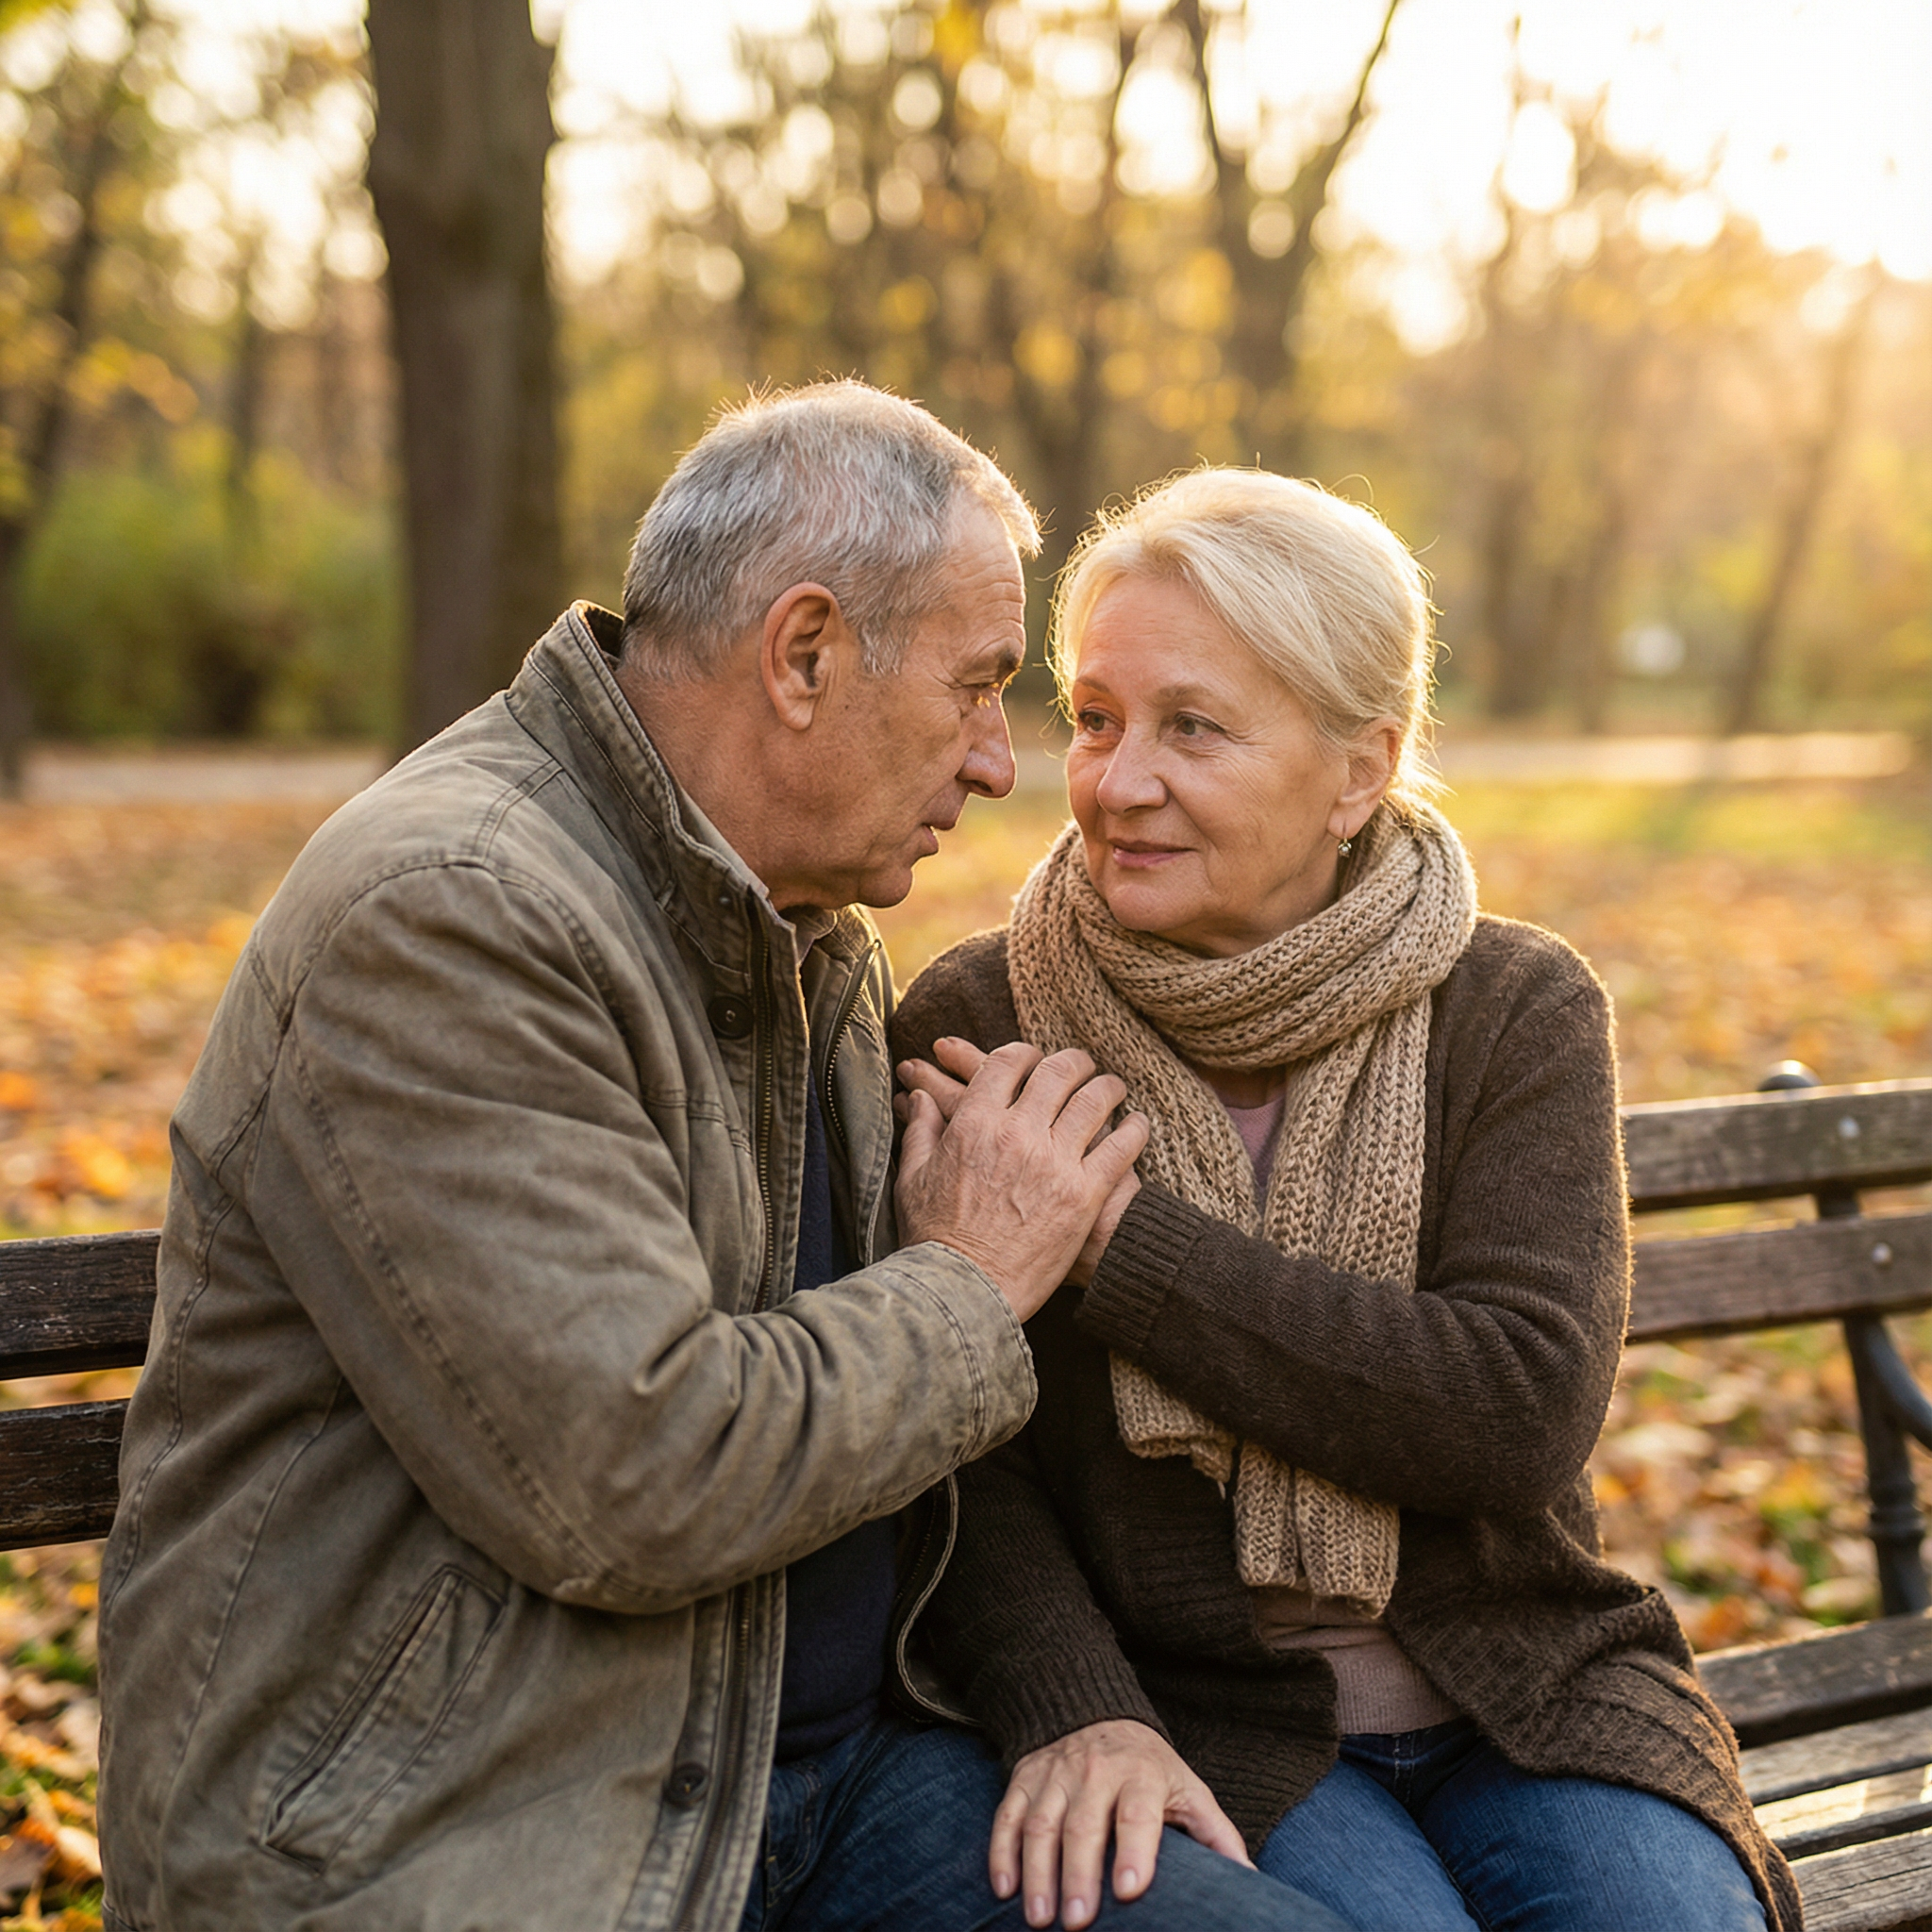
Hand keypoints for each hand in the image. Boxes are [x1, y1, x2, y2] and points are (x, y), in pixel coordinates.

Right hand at [895, 1041, 1148, 1323]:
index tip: (1035, 1058)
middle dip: (1073, 1061)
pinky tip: (1138, 1124)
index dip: (1024, 1053)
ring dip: (1108, 1086)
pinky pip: (1121, 1147)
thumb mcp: (914, 1179)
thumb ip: (920, 1132)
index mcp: (975, 1124)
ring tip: (1115, 1087)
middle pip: (1056, 1072)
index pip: (1006, 1063)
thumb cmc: (934, 1240)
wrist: (967, 1292)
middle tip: (1082, 1064)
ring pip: (1094, 1101)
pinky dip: (1134, 1130)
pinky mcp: (1084, 1193)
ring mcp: (1054, 1161)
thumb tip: (919, 1098)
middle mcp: (1017, 1133)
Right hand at [990, 1719, 1250, 1929]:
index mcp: (1141, 1774)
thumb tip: (1252, 1881)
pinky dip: (1001, 1851)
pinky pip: (1007, 1815)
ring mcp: (1055, 1774)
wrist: (1095, 1711)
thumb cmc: (1149, 1768)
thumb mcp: (1187, 1788)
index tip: (1130, 1890)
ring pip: (1041, 1823)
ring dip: (1037, 1871)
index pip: (1137, 1812)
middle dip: (1079, 1875)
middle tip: (1078, 1923)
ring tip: (1039, 1918)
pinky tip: (1005, 1889)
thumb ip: (1215, 1833)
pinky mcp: (1024, 1778)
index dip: (1134, 1850)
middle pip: (1083, 1824)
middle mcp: (1095, 1770)